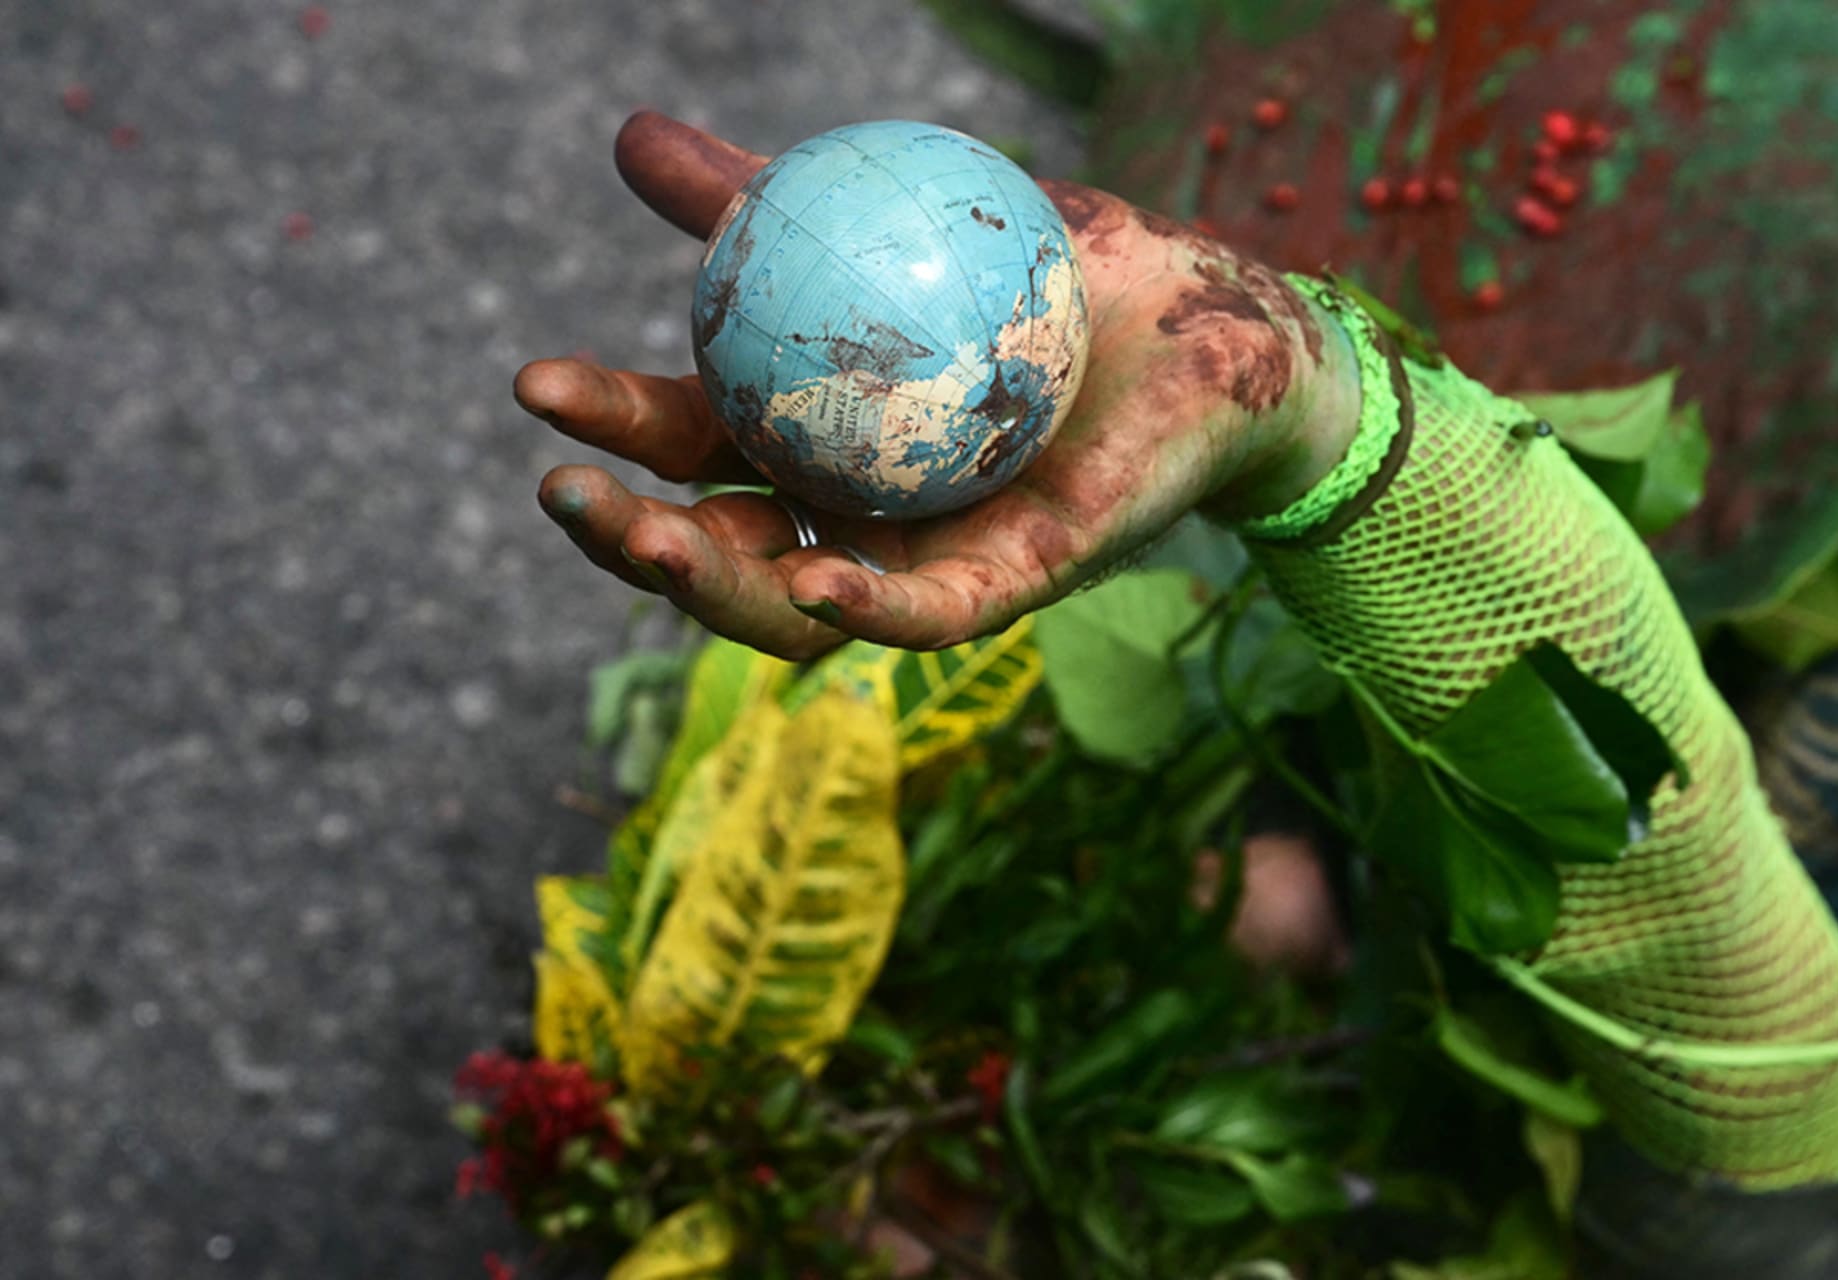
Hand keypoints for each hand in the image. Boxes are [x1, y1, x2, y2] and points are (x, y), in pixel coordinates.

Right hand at [516, 112, 1359, 657]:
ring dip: (714, 591)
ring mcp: (921, 557)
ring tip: (650, 539)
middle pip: (715, 550)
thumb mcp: (893, 216)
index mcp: (810, 434)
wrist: (1206, 316)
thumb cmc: (1053, 267)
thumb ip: (765, 200)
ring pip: (796, 610)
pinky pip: (927, 617)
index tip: (536, 383)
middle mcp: (850, 510)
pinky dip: (867, 610)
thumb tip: (632, 137)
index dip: (610, 425)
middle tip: (564, 488)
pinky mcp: (1009, 587)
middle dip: (623, 537)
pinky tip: (817, 582)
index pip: (688, 443)